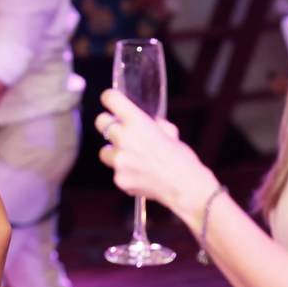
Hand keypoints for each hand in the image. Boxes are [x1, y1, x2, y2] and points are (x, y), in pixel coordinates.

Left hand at [95, 90, 209, 211]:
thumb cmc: (182, 159)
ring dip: (115, 152)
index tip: (111, 101)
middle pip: (101, 122)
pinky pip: (116, 172)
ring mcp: (119, 160)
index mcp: (137, 121)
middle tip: (118, 130)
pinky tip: (141, 175)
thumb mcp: (170, 133)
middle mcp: (124, 138)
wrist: (187, 187)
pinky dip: (125, 173)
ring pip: (104, 151)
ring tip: (133, 159)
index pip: (111, 99)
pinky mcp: (119, 178)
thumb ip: (153, 124)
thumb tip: (148, 122)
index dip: (110, 99)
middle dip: (108, 125)